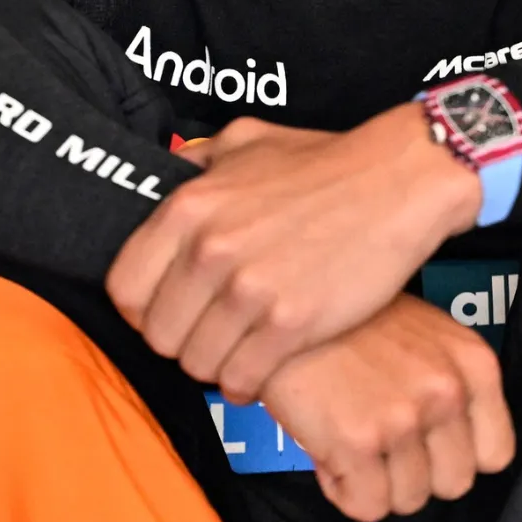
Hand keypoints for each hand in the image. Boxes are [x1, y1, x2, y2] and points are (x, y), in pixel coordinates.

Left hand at [106, 105, 481, 401]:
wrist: (396, 181)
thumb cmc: (325, 161)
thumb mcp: (248, 139)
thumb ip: (202, 160)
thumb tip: (172, 173)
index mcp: (189, 207)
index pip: (125, 288)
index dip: (144, 306)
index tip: (168, 308)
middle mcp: (209, 250)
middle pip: (158, 335)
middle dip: (181, 339)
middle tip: (209, 331)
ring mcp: (249, 290)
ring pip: (196, 364)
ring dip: (215, 363)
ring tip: (238, 347)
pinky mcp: (290, 324)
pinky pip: (241, 381)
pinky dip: (247, 382)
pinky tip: (263, 364)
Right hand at [262, 294, 514, 521]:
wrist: (284, 305)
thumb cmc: (347, 319)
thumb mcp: (422, 334)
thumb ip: (448, 381)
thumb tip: (452, 441)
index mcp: (471, 362)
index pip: (495, 452)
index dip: (454, 454)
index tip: (426, 444)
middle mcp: (447, 390)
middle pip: (453, 482)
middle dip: (413, 470)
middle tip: (379, 439)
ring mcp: (404, 416)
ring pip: (409, 499)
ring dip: (376, 479)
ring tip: (350, 434)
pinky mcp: (359, 440)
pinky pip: (367, 506)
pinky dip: (344, 488)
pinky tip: (329, 448)